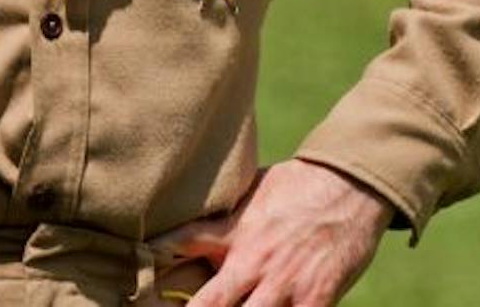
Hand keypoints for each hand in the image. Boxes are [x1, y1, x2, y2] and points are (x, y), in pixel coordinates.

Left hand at [151, 160, 390, 306]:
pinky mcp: (315, 299)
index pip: (176, 245)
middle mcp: (251, 261)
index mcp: (231, 232)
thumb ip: (222, 215)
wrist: (349, 187)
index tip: (130, 285)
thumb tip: (188, 212)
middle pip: (207, 305)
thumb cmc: (296, 186)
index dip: (151, 264)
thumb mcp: (248, 193)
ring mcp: (282, 284)